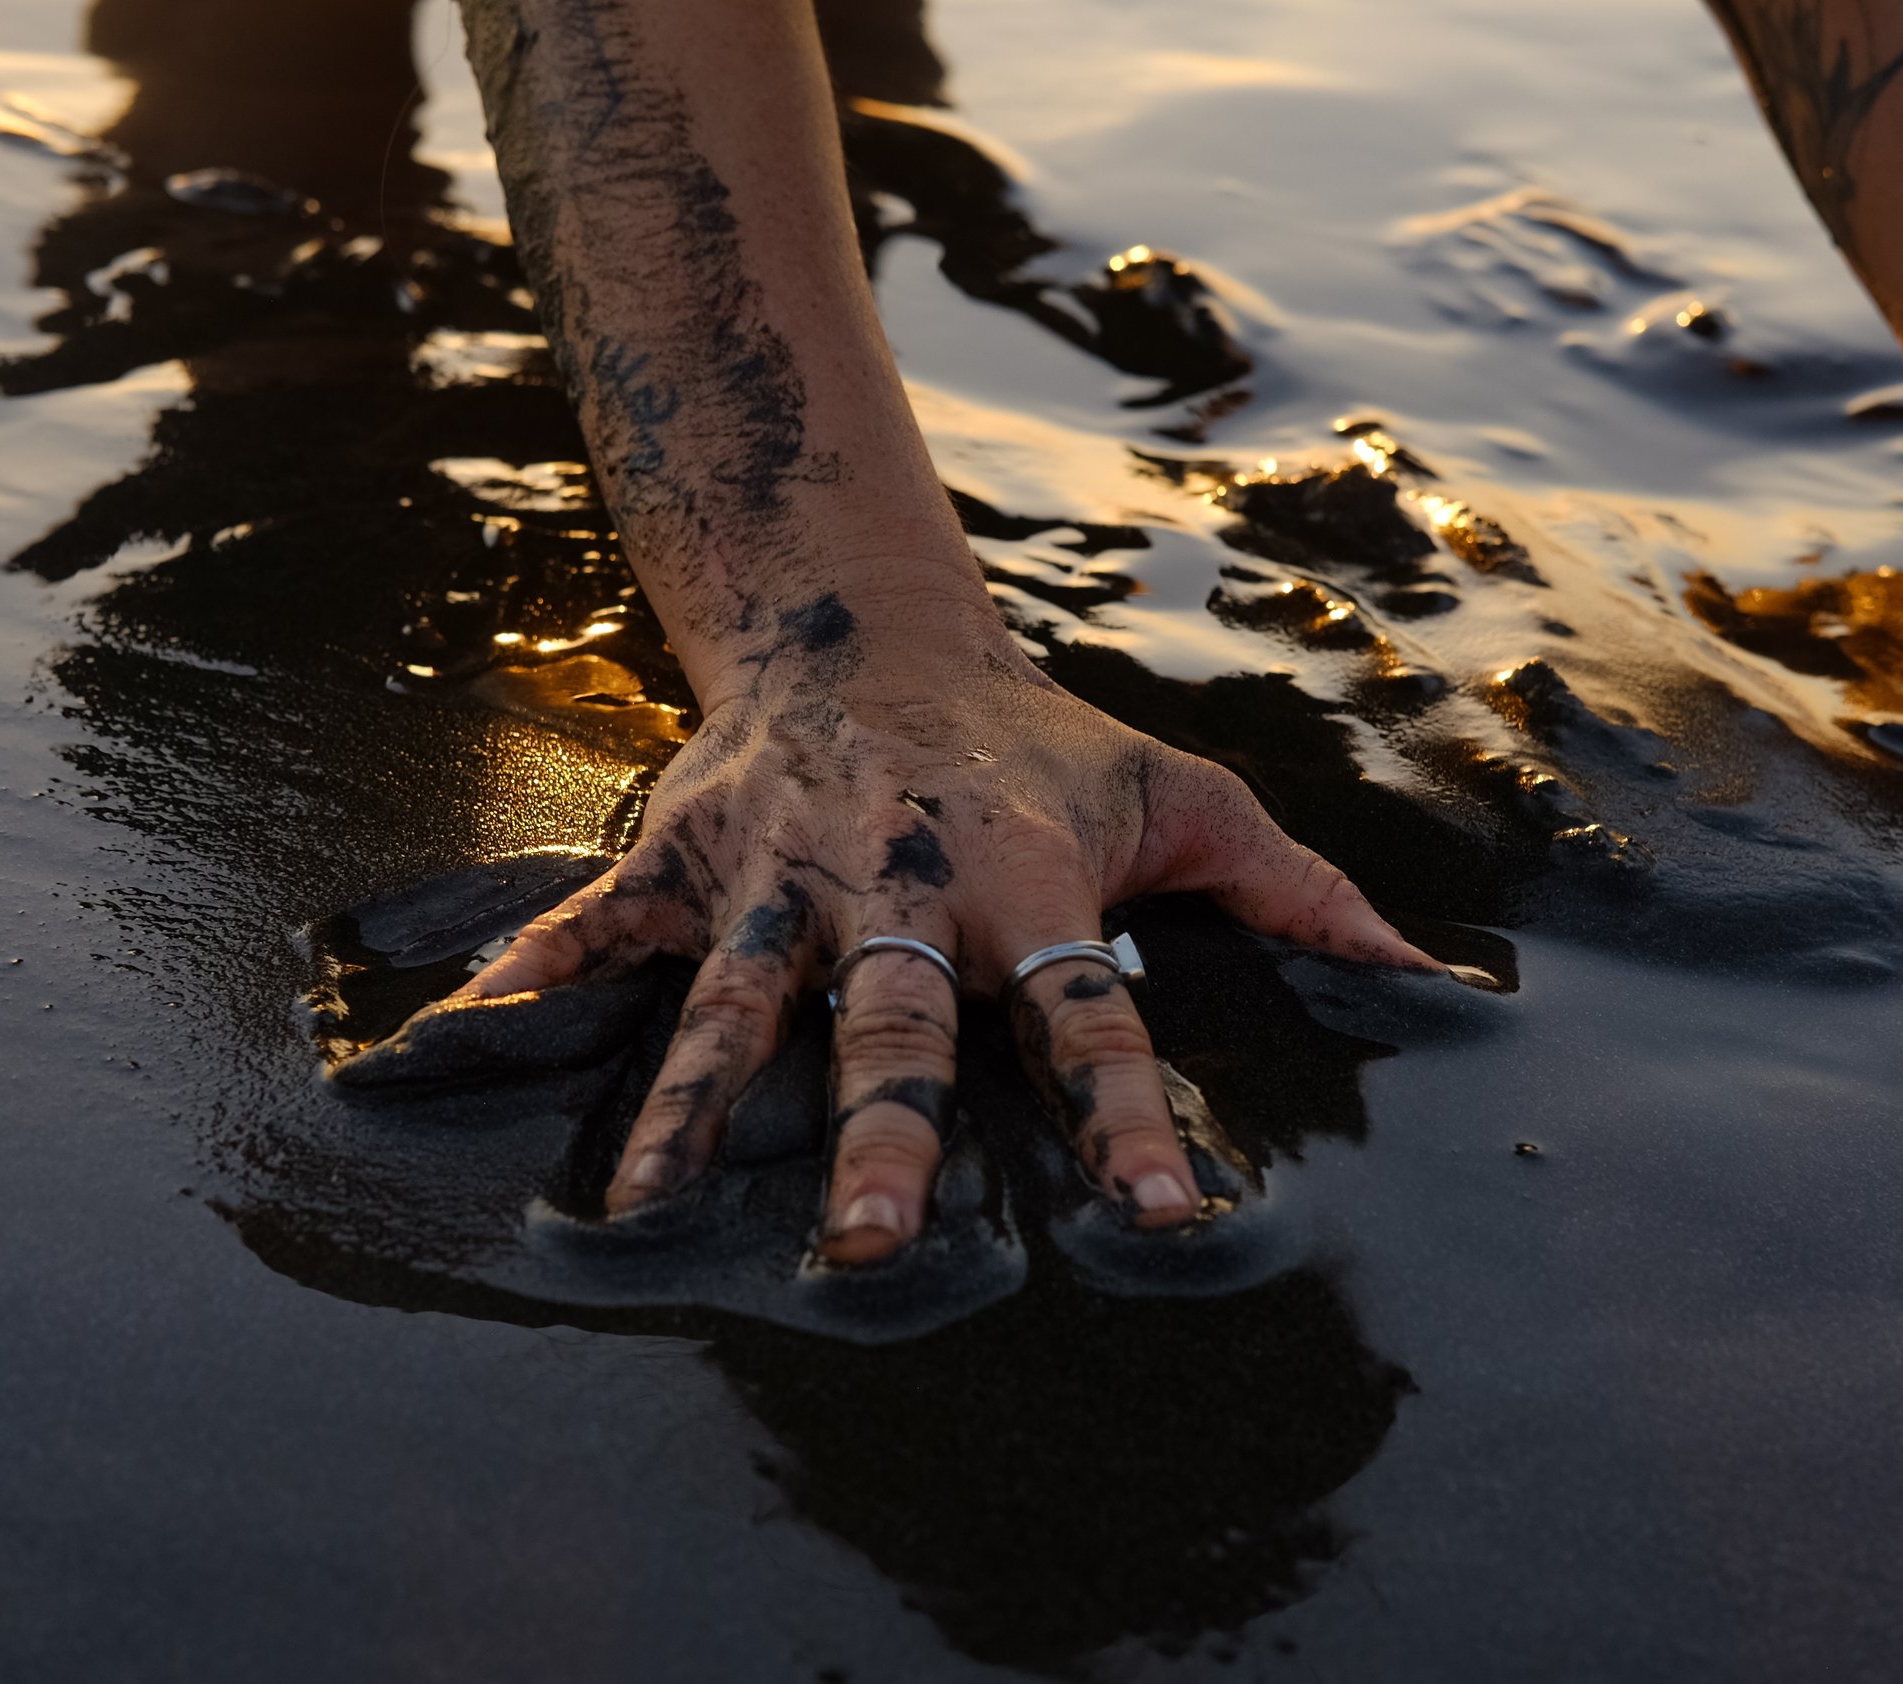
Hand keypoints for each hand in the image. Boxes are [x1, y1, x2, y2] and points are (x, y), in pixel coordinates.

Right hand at [451, 588, 1435, 1260]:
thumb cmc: (1037, 740)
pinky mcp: (686, 850)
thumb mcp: (1179, 793)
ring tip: (645, 1203)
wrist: (870, 625)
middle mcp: (900, 883)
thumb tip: (1430, 984)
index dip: (1129, 1114)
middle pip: (894, 1024)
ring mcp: (780, 868)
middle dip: (882, 1134)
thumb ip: (1297, 892)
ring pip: (735, 994)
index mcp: (1026, 880)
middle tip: (875, 1248)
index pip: (1092, 1014)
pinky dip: (541, 968)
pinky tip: (471, 1032)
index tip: (1165, 1217)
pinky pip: (604, 919)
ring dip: (689, 1095)